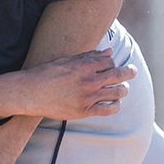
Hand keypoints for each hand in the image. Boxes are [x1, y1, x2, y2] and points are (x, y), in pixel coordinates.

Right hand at [0, 48, 136, 121]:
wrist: (31, 93)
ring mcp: (88, 97)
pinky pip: (108, 109)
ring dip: (123, 89)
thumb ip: (89, 56)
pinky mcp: (85, 111)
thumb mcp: (67, 60)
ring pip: (117, 92)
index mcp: (84, 65)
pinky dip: (116, 105)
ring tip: (123, 88)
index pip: (109, 61)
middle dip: (128, 72)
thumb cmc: (47, 73)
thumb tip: (109, 52)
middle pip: (118, 75)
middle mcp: (88, 81)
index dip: (112, 62)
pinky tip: (115, 102)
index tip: (112, 63)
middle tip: (132, 71)